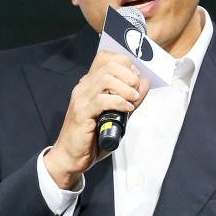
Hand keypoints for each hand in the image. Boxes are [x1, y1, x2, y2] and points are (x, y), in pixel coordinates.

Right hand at [45, 51, 150, 189]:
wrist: (70, 157)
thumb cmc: (92, 138)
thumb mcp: (116, 115)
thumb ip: (129, 99)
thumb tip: (144, 84)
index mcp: (89, 85)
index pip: (105, 58)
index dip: (124, 63)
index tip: (135, 77)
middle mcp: (83, 88)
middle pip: (109, 65)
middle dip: (128, 74)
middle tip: (136, 89)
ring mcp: (81, 100)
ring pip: (106, 79)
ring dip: (125, 87)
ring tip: (133, 99)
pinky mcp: (82, 113)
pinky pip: (102, 100)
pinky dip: (119, 102)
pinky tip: (126, 109)